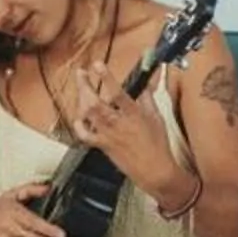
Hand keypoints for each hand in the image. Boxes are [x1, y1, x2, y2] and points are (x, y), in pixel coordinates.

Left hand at [67, 63, 166, 179]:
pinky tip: (79, 119)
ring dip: (81, 101)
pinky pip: (85, 136)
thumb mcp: (157, 117)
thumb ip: (147, 99)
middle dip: (84, 86)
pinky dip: (79, 126)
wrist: (154, 171)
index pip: (117, 93)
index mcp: (134, 114)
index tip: (97, 65)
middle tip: (81, 73)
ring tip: (81, 91)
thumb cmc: (158, 145)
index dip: (106, 77)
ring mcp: (108, 135)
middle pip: (95, 102)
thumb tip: (144, 84)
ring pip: (88, 116)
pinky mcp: (103, 146)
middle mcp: (118, 124)